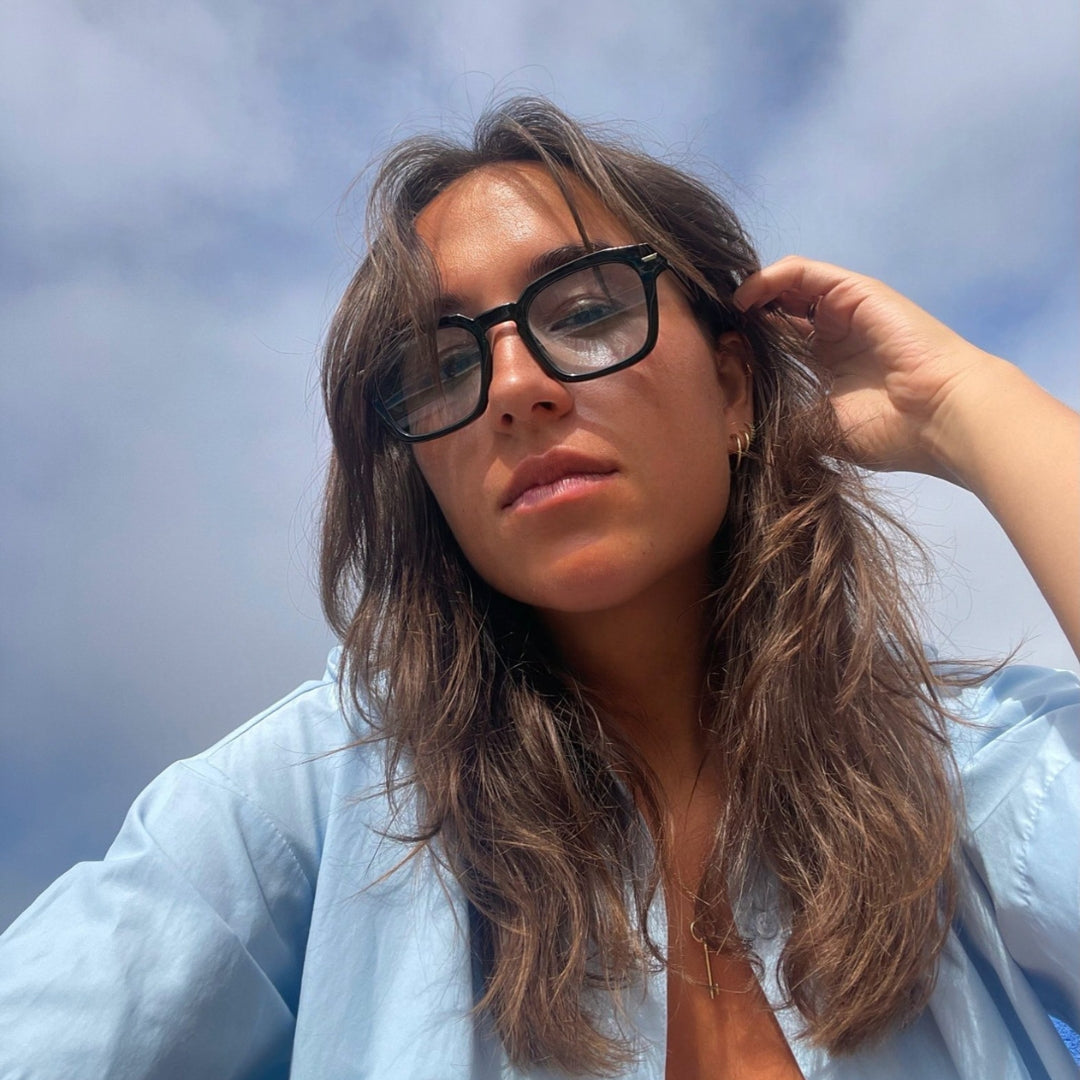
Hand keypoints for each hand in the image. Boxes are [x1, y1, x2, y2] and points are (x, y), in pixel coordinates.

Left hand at [735, 255, 1079, 656]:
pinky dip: (769, 279)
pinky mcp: (855, 291)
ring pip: (786, 285)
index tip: (710, 356)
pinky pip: (803, 271)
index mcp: (827, 365)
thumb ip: (786, 422)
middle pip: (778, 309)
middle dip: (742, 316)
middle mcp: (834, 332)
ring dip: (750, 293)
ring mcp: (846, 309)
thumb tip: (739, 436)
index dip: (745, 343)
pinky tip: (745, 299)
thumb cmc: (890, 433)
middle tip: (708, 328)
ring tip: (722, 311)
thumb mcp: (821, 431)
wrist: (942, 419)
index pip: (776, 342)